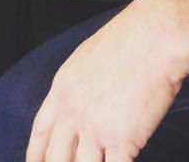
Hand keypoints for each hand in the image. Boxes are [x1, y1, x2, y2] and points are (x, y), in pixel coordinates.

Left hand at [25, 0, 184, 161]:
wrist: (152, 38)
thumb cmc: (128, 42)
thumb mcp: (87, 59)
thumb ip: (79, 86)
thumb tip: (82, 103)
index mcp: (62, 90)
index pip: (40, 132)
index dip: (36, 155)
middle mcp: (72, 111)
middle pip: (55, 158)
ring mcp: (95, 128)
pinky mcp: (122, 140)